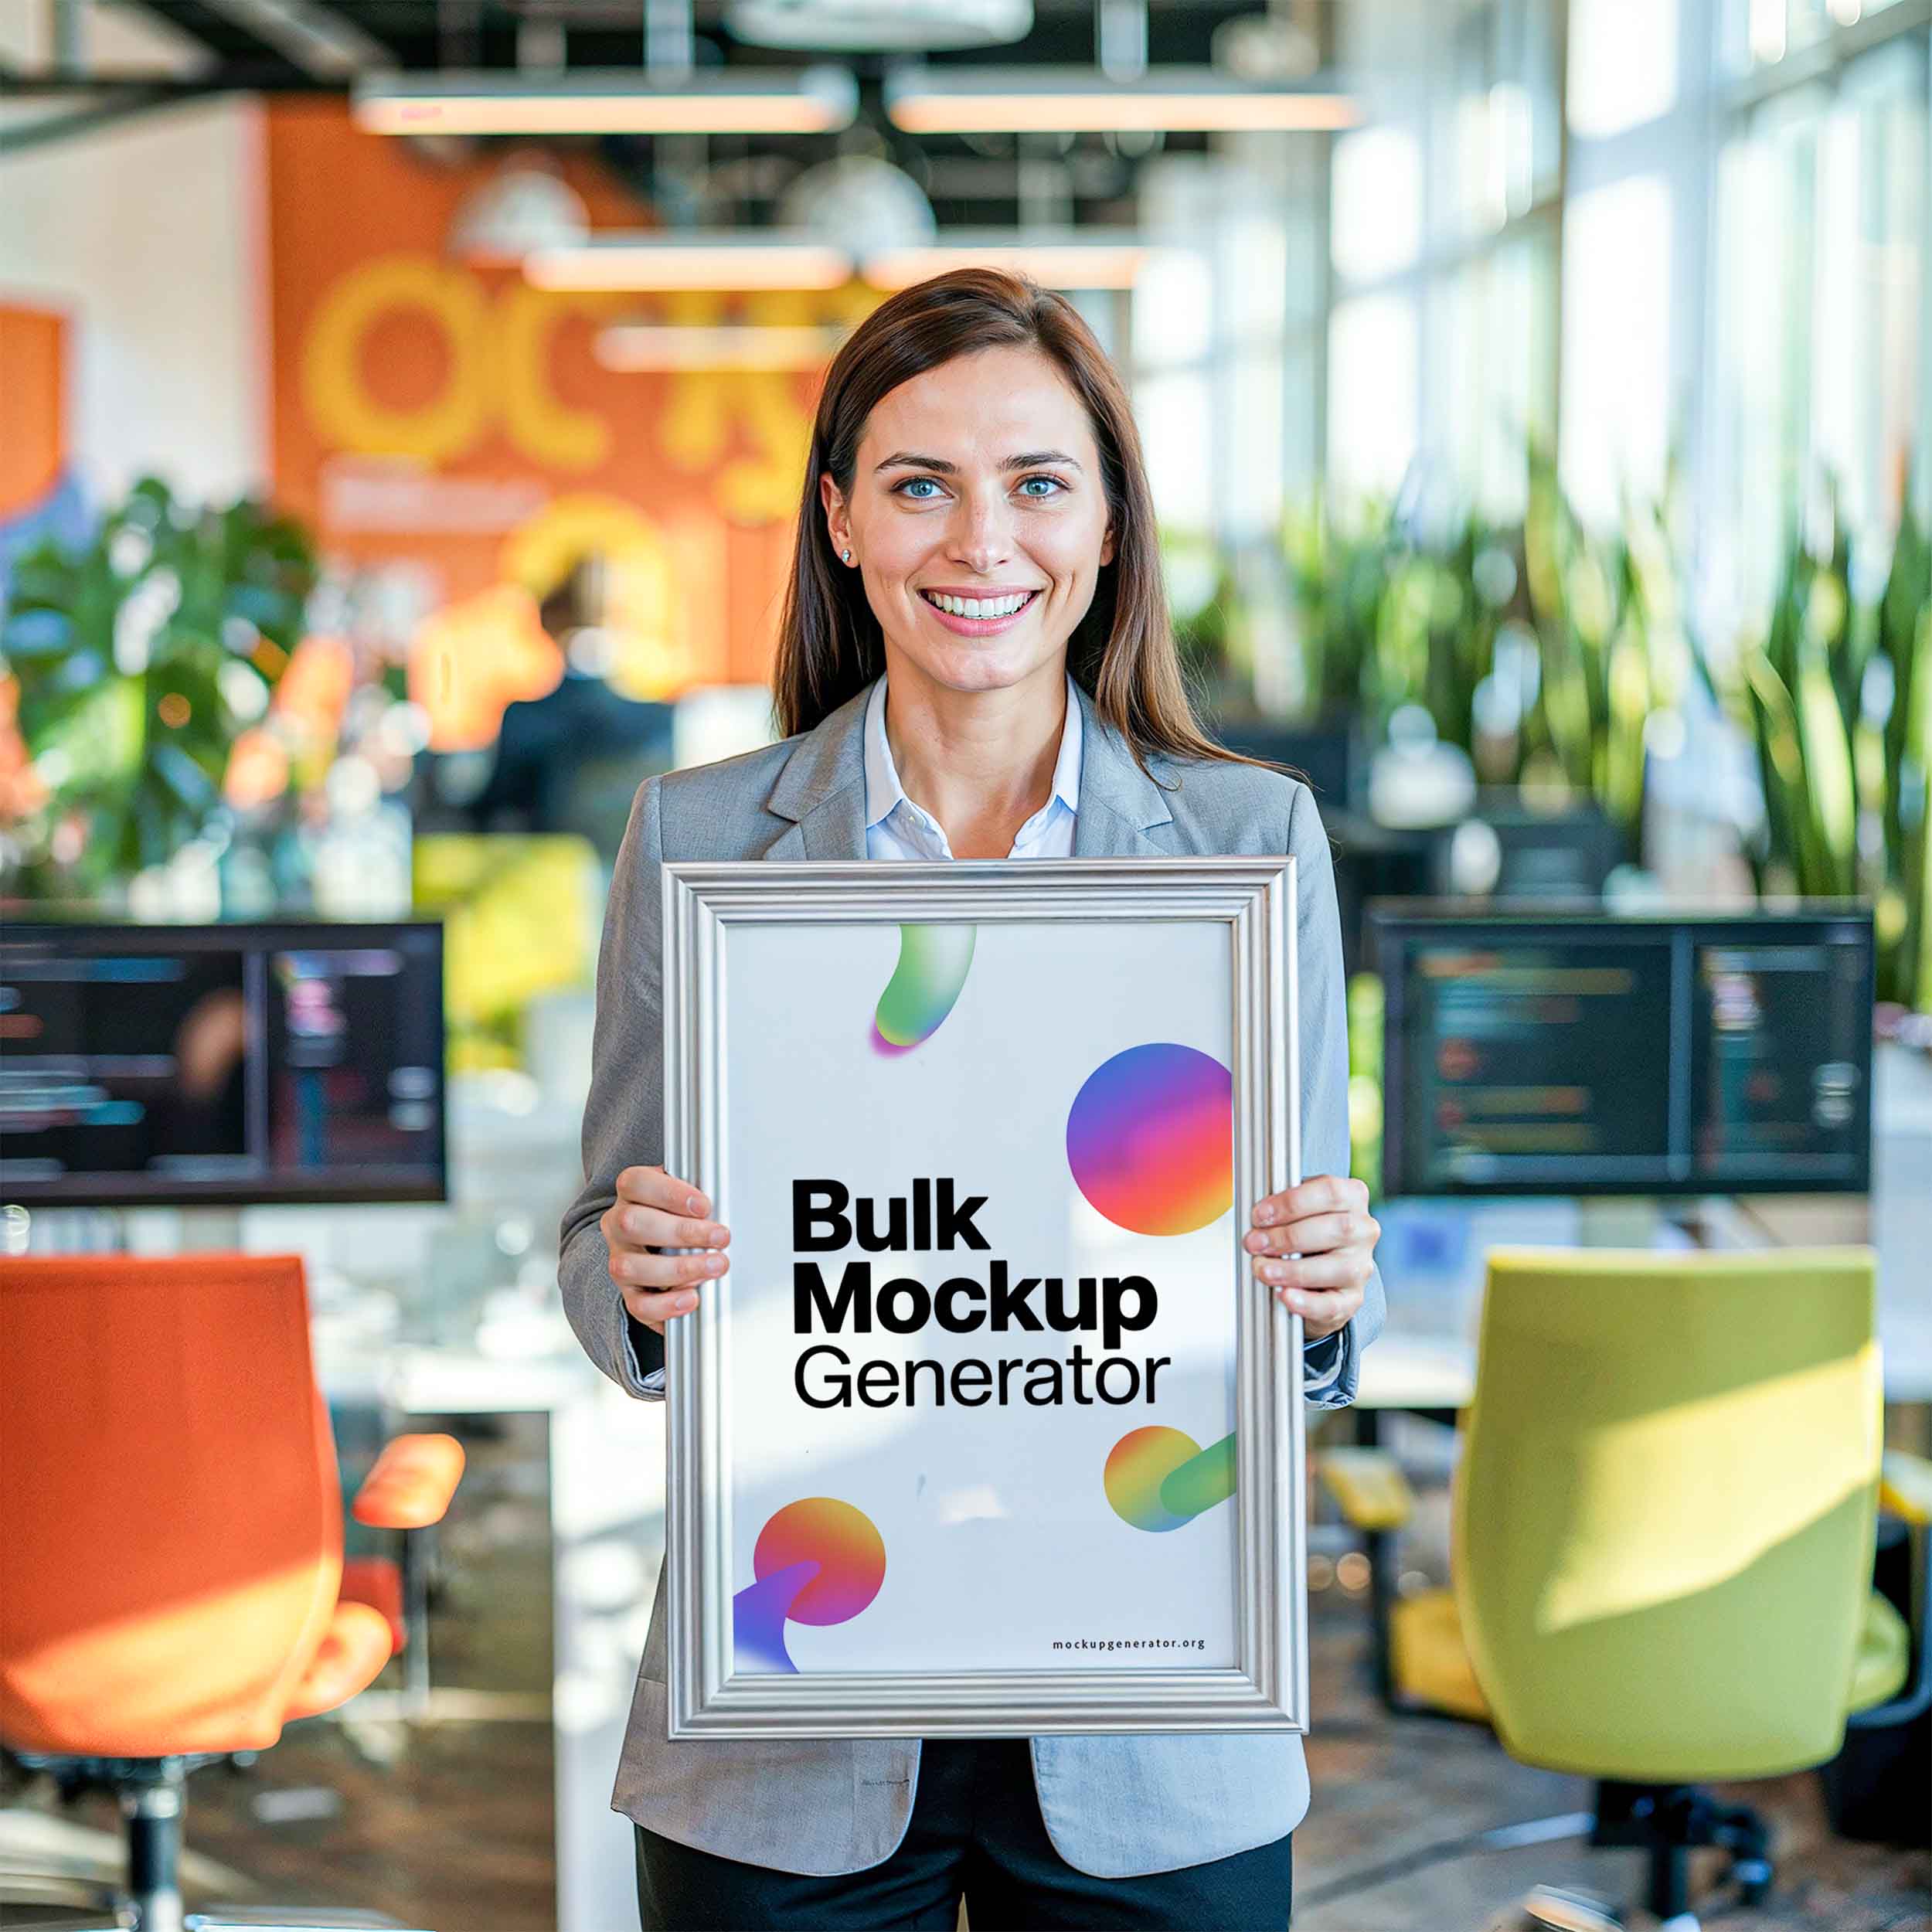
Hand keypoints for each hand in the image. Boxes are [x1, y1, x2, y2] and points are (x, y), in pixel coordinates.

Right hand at [601, 1164, 730, 1336]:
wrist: (659, 1245)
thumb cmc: (678, 1215)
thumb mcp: (685, 1196)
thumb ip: (697, 1198)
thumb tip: (725, 1205)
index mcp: (631, 1193)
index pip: (635, 1183)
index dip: (670, 1193)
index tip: (704, 1206)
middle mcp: (617, 1225)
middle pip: (632, 1224)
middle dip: (682, 1232)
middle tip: (721, 1238)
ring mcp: (619, 1259)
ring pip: (629, 1267)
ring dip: (679, 1268)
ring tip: (715, 1266)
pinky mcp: (628, 1293)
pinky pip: (638, 1304)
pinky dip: (667, 1304)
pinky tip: (692, 1298)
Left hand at [1244, 1175, 1377, 1341]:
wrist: (1322, 1268)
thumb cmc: (1307, 1230)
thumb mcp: (1298, 1209)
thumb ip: (1283, 1206)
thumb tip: (1258, 1216)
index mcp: (1352, 1197)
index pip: (1329, 1192)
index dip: (1291, 1203)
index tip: (1260, 1214)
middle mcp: (1364, 1230)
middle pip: (1335, 1228)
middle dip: (1286, 1237)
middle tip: (1254, 1243)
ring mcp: (1361, 1266)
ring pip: (1335, 1268)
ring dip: (1291, 1270)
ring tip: (1263, 1270)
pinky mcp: (1352, 1298)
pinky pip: (1332, 1304)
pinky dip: (1306, 1302)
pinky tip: (1285, 1296)